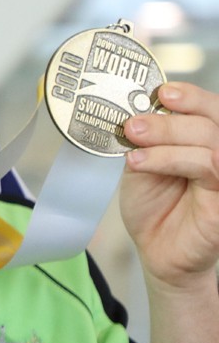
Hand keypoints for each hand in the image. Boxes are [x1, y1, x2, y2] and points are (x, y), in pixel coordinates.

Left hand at [117, 82, 218, 292]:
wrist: (156, 249)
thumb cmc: (155, 206)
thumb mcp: (145, 162)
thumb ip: (148, 138)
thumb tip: (138, 111)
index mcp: (205, 141)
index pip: (211, 109)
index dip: (192, 96)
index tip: (163, 92)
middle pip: (213, 120)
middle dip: (171, 118)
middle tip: (135, 124)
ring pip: (209, 141)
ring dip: (165, 137)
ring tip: (133, 141)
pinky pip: (207, 168)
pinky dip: (168, 159)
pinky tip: (139, 162)